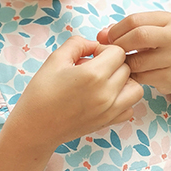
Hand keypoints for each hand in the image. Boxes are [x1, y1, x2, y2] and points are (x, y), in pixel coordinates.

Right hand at [9, 36, 143, 150]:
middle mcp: (106, 93)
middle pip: (127, 68)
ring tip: (105, 81)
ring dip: (124, 81)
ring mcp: (109, 110)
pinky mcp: (108, 122)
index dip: (105, 49)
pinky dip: (123, 101)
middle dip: (113, 63)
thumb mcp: (55, 59)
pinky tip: (106, 97)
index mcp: (93, 75)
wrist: (35, 127)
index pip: (118, 52)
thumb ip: (78, 44)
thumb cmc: (41, 92)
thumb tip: (94, 44)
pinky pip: (130, 108)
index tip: (90, 55)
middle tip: (93, 67)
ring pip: (135, 88)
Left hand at [96, 12, 170, 97]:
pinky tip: (132, 74)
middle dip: (119, 45)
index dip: (116, 30)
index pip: (135, 20)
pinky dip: (132, 76)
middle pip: (139, 36)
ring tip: (121, 64)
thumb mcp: (150, 33)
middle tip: (112, 53)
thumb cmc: (162, 49)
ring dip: (124, 64)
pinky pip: (142, 77)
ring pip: (138, 60)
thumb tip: (101, 35)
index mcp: (168, 20)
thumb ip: (126, 30)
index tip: (108, 39)